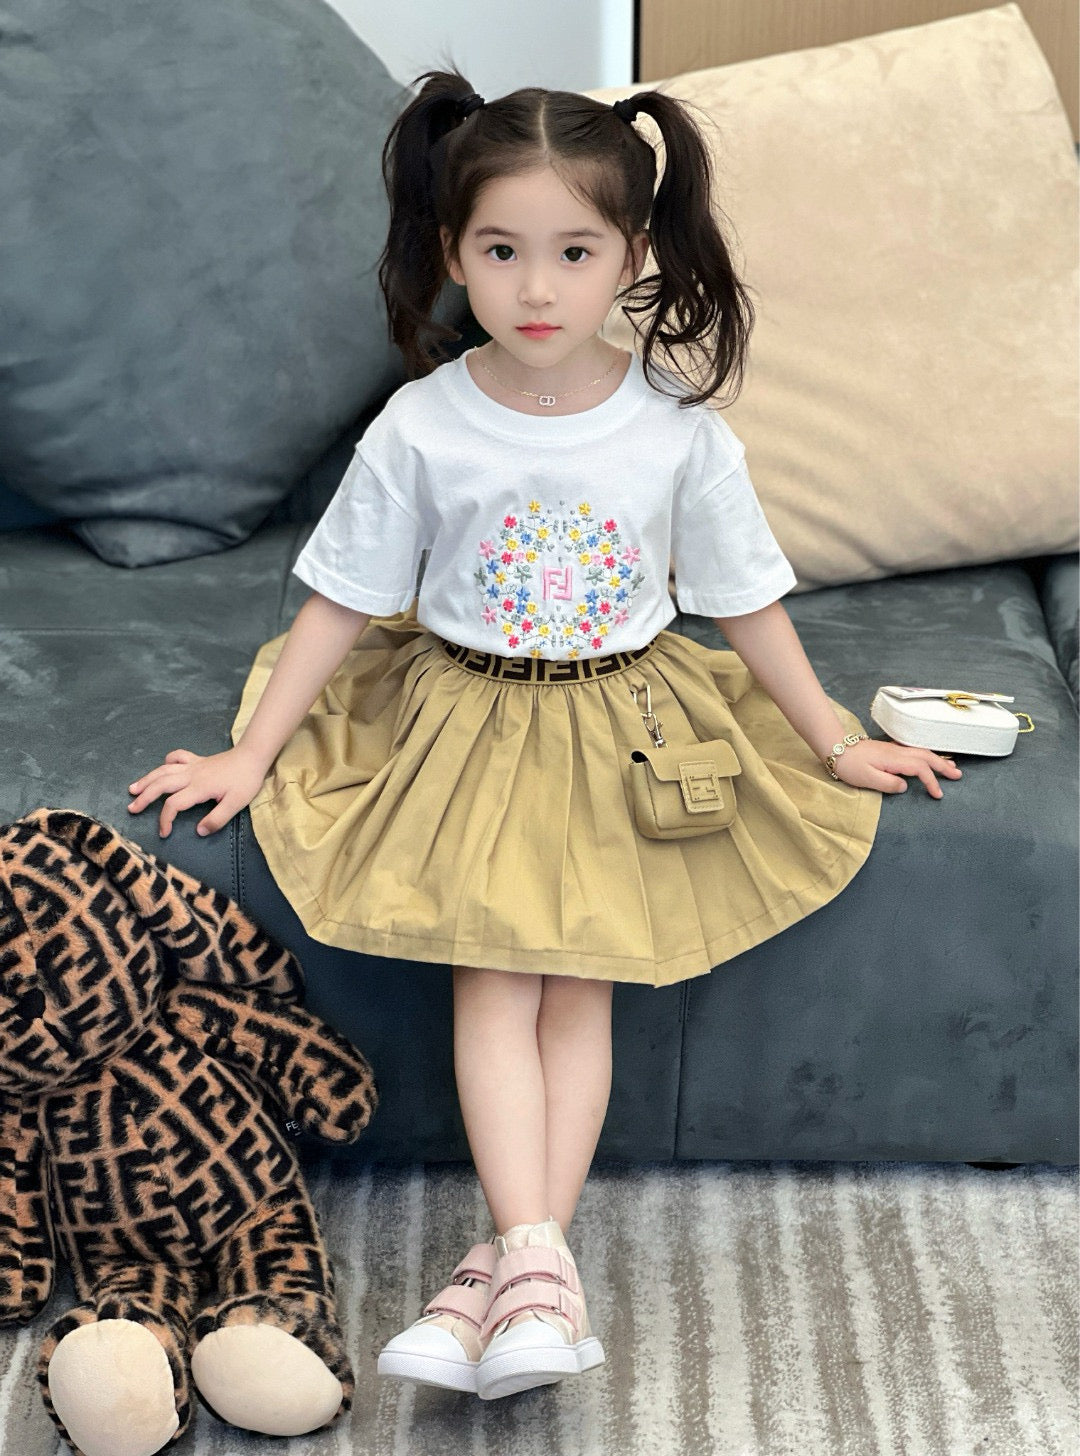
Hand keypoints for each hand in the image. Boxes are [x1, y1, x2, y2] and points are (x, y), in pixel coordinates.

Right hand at [127, 746, 268, 837]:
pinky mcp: (197, 759)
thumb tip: (198, 831)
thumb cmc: (245, 781)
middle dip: (144, 797)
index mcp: (199, 788)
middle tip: (132, 809)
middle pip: (161, 785)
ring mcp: (193, 765)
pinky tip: (162, 768)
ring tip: (132, 789)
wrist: (252, 756)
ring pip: (163, 770)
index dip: (165, 819)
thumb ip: (217, 819)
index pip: (174, 804)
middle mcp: (191, 775)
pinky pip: (177, 757)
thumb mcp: (236, 804)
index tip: (164, 833)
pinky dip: (167, 762)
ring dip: (147, 779)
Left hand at [829, 737, 962, 798]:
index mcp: (894, 759)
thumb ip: (888, 784)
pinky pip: (914, 751)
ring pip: (922, 752)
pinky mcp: (889, 750)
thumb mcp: (867, 779)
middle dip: (943, 766)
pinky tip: (929, 759)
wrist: (836, 748)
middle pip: (926, 757)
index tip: (937, 794)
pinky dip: (926, 755)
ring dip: (937, 759)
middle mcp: (897, 752)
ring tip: (951, 767)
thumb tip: (905, 786)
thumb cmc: (849, 765)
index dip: (931, 781)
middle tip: (958, 776)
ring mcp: (894, 749)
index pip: (920, 769)